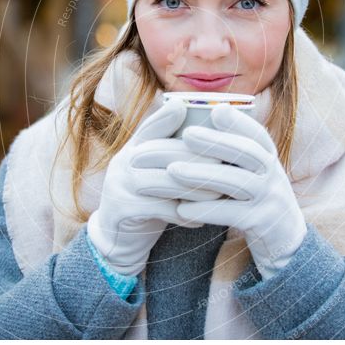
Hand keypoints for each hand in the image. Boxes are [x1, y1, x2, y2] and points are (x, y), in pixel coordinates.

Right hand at [87, 98, 222, 275]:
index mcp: (132, 149)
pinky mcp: (121, 209)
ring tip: (218, 194)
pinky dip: (183, 214)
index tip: (184, 104)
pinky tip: (200, 219)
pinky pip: (158, 208)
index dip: (166, 115)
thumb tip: (209, 135)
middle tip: (225, 163)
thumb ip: (172, 154)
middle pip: (162, 151)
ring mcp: (118, 185)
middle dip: (196, 157)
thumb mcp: (154, 173)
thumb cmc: (148, 201)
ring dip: (195, 188)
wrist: (119, 240)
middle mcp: (122, 162)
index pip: (150, 126)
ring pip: (163, 180)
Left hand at [167, 104, 307, 278]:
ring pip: (236, 182)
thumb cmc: (258, 200)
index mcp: (269, 159)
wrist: (285, 242)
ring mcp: (269, 199)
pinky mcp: (261, 224)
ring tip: (172, 170)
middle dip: (215, 142)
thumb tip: (204, 120)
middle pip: (246, 152)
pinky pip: (232, 214)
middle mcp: (273, 175)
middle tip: (186, 134)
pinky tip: (181, 208)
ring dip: (202, 174)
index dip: (238, 121)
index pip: (257, 135)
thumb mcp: (255, 173)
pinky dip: (205, 210)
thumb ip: (235, 154)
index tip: (216, 109)